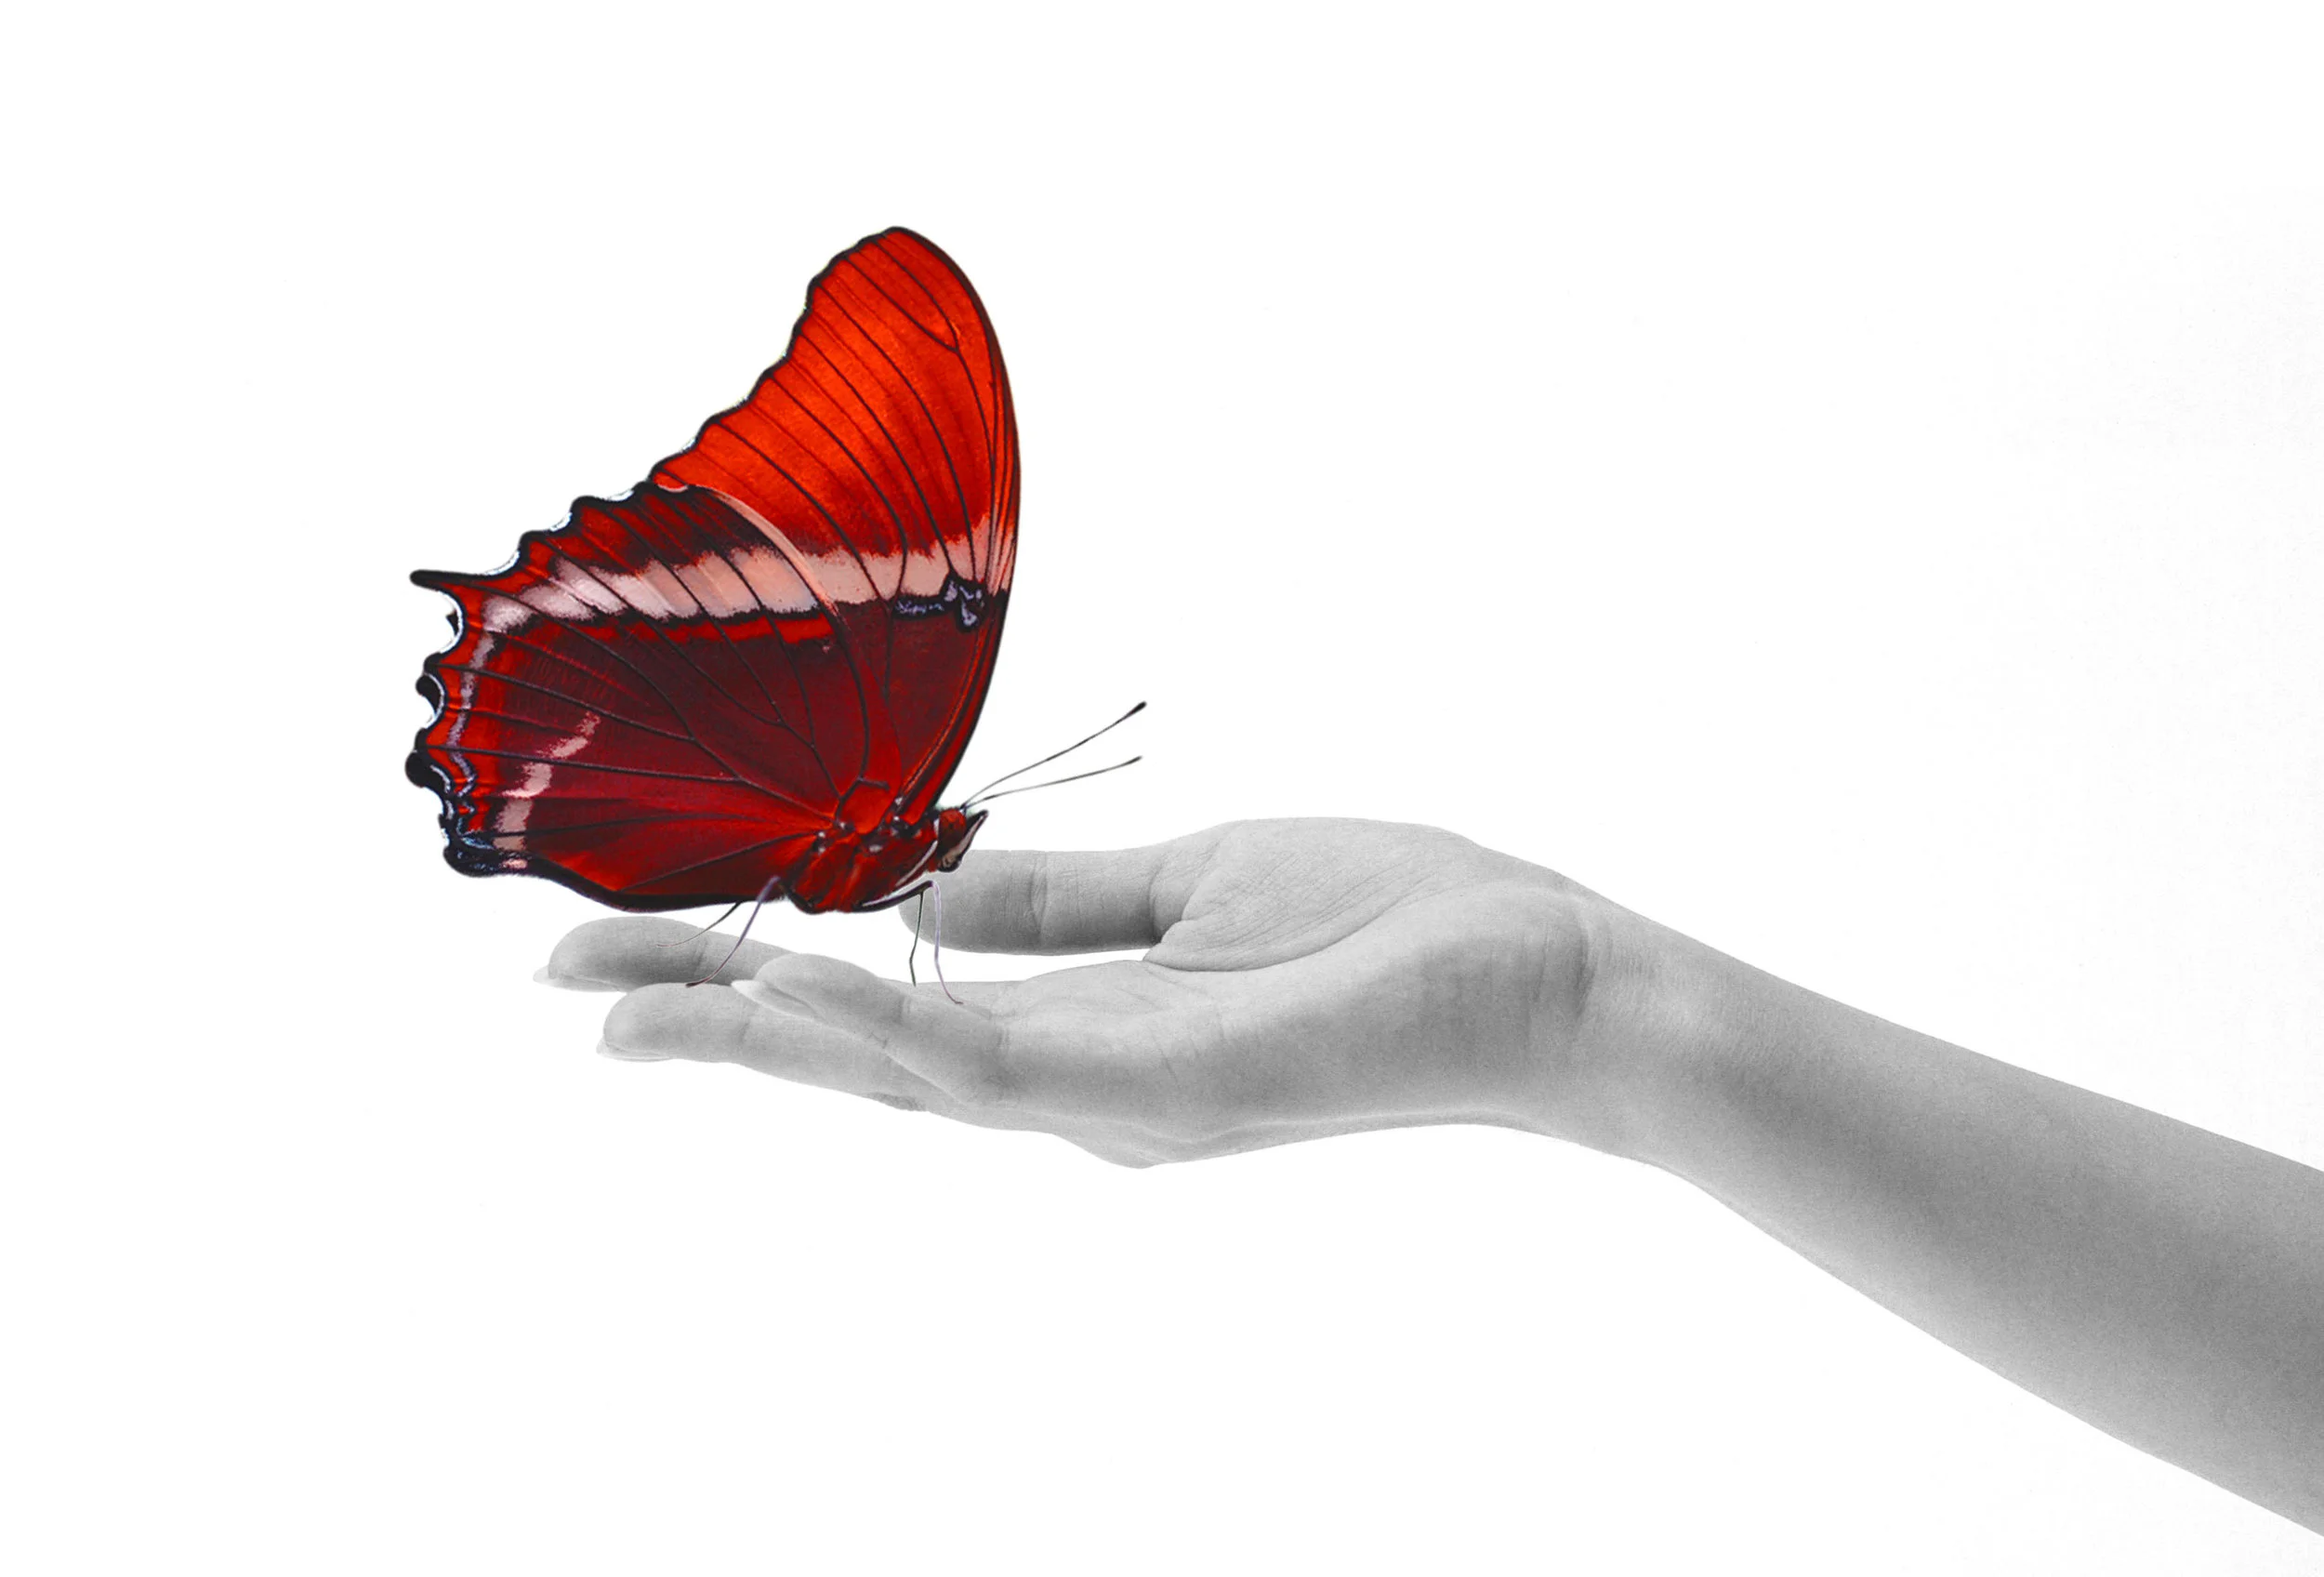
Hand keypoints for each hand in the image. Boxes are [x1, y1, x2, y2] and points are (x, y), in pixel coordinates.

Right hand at [544, 819, 1634, 1165]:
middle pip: (861, 1051)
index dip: (763, 973)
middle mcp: (1076, 1083)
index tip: (644, 929)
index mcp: (1084, 1026)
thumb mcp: (1193, 887)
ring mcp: (1109, 1098)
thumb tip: (925, 894)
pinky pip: (986, 1062)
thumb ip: (1058, 906)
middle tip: (562, 971)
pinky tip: (780, 1003)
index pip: (890, 1004)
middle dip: (713, 1009)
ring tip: (619, 996)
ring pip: (895, 1070)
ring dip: (755, 1029)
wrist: (1542, 975)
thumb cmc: (1392, 923)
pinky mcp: (1156, 1092)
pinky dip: (873, 1032)